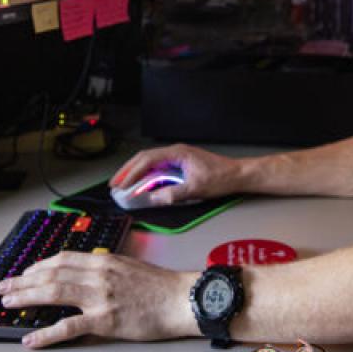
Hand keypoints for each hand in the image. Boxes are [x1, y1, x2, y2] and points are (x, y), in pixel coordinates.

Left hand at [0, 252, 194, 347]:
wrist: (181, 299)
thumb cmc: (161, 286)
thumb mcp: (129, 267)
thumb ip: (105, 269)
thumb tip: (86, 274)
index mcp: (104, 261)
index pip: (63, 259)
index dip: (39, 266)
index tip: (25, 273)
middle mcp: (98, 275)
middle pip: (52, 274)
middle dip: (23, 281)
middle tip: (4, 288)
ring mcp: (100, 297)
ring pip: (54, 293)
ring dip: (26, 298)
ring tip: (8, 304)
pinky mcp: (105, 321)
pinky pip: (69, 326)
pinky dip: (46, 334)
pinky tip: (31, 339)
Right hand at [109, 144, 245, 205]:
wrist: (237, 175)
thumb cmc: (221, 177)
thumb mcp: (196, 188)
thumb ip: (174, 194)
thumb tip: (154, 199)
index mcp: (177, 153)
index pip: (148, 160)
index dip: (132, 173)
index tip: (122, 184)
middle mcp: (175, 152)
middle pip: (144, 158)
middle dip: (128, 171)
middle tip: (115, 184)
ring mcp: (177, 157)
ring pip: (150, 162)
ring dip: (135, 172)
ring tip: (123, 184)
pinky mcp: (180, 165)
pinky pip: (158, 168)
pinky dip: (146, 175)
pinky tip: (140, 184)